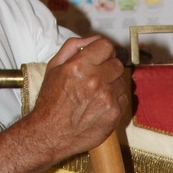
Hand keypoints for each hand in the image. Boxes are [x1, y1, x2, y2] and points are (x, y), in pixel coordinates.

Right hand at [32, 34, 129, 161]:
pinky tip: (100, 106)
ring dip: (112, 85)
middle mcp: (95, 80)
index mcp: (79, 65)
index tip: (102, 57)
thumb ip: (73, 47)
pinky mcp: (114, 113)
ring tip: (95, 95)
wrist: (50, 134)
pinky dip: (115, 101)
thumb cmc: (50, 101)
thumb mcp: (53, 68)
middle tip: (97, 78)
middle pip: (117, 63)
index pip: (106, 46)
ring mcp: (106, 97)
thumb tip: (93, 38)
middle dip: (108, 68)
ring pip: (121, 81)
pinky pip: (123, 99)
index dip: (105, 51)